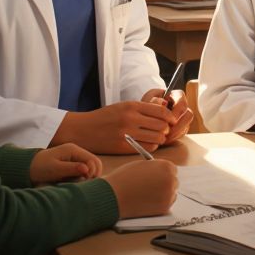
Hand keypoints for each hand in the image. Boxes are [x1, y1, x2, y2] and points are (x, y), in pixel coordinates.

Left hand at [29, 143, 102, 184]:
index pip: (93, 160)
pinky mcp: (72, 163)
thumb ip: (71, 168)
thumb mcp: (55, 169)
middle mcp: (76, 151)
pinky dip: (83, 177)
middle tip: (84, 184)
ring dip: (88, 176)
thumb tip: (87, 170)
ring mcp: (75, 157)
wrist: (28, 167)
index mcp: (73, 150)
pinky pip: (84, 170)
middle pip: (95, 163)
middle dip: (93, 174)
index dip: (93, 172)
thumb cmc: (40, 168)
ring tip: (78, 183)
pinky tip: (75, 182)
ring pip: (91, 167)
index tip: (84, 181)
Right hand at [52, 100, 174, 153]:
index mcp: (131, 106)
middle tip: (164, 130)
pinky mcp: (123, 147)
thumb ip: (143, 108)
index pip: (161, 111)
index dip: (170, 117)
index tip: (172, 120)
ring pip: (157, 138)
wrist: (82, 130)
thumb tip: (165, 110)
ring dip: (160, 139)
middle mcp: (130, 119)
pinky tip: (147, 143)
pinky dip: (152, 146)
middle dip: (166, 129)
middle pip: (162, 125)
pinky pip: (147, 148)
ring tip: (155, 137)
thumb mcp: (123, 106)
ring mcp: (127, 134)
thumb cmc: (105, 117)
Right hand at [103, 160, 177, 218]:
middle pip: (173, 181)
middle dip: (165, 183)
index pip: (172, 169)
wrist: (115, 196)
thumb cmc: (124, 178)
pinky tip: (149, 201)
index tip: (159, 176)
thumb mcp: (141, 165)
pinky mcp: (164, 208)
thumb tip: (160, 172)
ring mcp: (169, 195)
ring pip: (172, 193)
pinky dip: (161, 203)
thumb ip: (154, 167)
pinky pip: (167, 204)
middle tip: (154, 186)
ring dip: (164, 193)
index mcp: (166, 167)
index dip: (164, 172)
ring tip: (148, 194)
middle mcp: (171, 180)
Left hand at [142, 88, 192, 145]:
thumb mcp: (147, 99)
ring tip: (164, 137)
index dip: (177, 112)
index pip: (183, 103)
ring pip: (187, 125)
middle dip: (179, 125)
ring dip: (176, 133)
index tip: (167, 119)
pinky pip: (182, 133)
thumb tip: (164, 102)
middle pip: (189, 115)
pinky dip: (173, 137)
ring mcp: (183, 117)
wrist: (143, 114)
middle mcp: (182, 106)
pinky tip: (164, 139)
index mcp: (176, 95)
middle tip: (167, 131)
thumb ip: (154, 100)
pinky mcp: (181, 127)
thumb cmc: (146, 104)